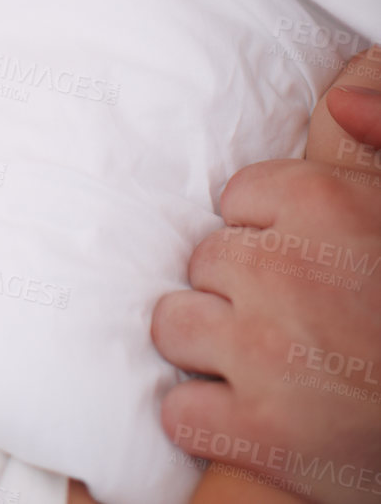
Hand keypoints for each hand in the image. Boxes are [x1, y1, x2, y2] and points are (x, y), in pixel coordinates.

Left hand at [152, 50, 380, 503]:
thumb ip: (375, 143)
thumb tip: (342, 101)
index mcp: (321, 202)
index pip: (235, 198)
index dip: (266, 236)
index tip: (303, 264)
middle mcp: (281, 269)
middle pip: (203, 259)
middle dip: (236, 290)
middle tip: (289, 318)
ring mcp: (263, 352)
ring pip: (174, 323)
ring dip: (207, 346)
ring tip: (259, 361)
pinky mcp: (259, 432)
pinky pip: (180, 411)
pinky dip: (203, 418)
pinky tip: (241, 416)